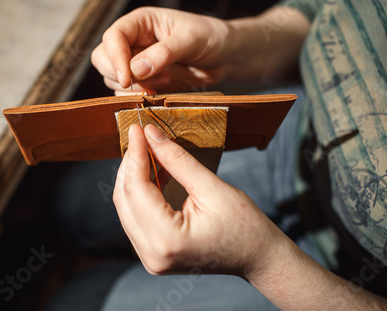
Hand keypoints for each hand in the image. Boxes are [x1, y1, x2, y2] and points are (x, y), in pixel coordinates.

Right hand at [92, 7, 231, 94]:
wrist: (225, 56)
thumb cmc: (211, 37)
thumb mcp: (191, 39)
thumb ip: (165, 53)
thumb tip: (137, 70)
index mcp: (140, 23)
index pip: (113, 38)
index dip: (115, 59)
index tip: (127, 79)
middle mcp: (133, 42)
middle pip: (103, 59)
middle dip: (119, 76)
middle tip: (148, 85)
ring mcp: (137, 64)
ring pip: (113, 79)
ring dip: (133, 89)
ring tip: (165, 83)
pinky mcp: (145, 83)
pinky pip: (128, 94)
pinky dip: (138, 99)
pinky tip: (161, 93)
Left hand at [113, 125, 386, 310]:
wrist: (262, 260)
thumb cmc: (248, 227)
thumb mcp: (215, 189)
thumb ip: (180, 160)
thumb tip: (153, 133)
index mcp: (166, 240)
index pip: (136, 187)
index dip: (135, 153)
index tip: (138, 125)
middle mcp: (151, 252)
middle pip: (124, 196)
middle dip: (129, 162)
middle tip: (139, 131)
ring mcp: (151, 254)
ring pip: (126, 205)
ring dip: (132, 174)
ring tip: (144, 145)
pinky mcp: (157, 250)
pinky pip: (136, 214)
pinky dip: (139, 190)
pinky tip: (150, 167)